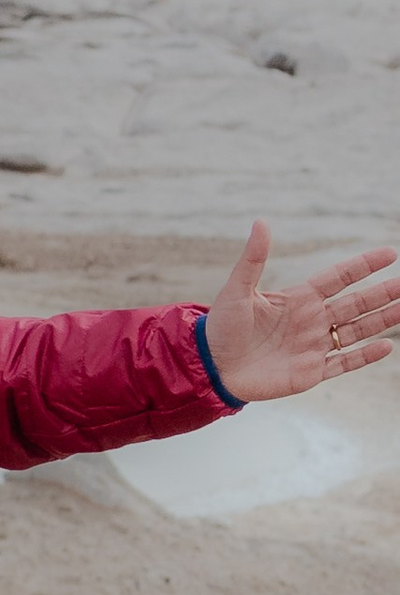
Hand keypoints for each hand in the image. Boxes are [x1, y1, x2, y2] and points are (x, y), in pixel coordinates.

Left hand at [201, 223, 398, 401]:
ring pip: (357, 331)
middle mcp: (312, 321)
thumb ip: (253, 259)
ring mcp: (314, 346)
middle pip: (356, 304)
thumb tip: (261, 222)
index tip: (390, 253)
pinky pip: (344, 363)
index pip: (339, 278)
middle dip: (383, 294)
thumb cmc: (221, 327)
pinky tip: (386, 347)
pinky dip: (365, 356)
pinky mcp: (311, 372)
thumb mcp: (237, 290)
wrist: (211, 366)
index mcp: (298, 298)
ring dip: (382, 321)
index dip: (363, 266)